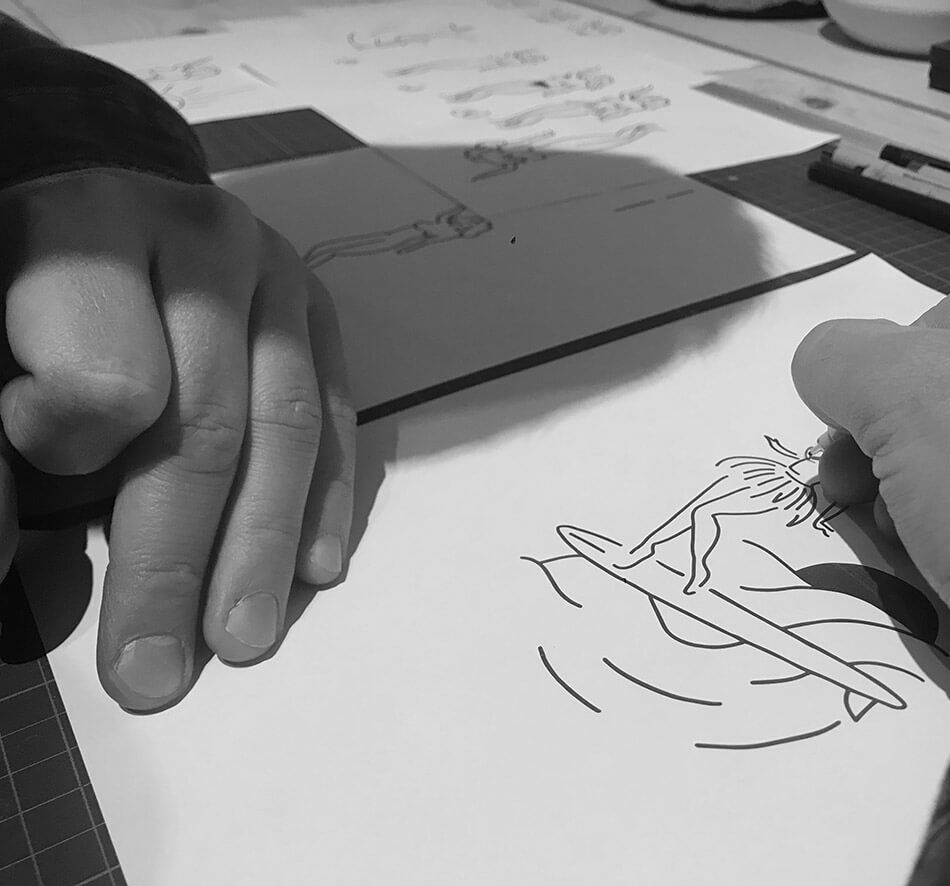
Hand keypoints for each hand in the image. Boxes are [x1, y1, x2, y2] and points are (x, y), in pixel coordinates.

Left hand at [0, 168, 355, 709]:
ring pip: (284, 427)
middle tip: (153, 671)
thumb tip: (15, 562)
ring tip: (240, 640)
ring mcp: (276, 278)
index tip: (39, 530)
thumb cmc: (25, 282)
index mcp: (90, 236)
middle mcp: (201, 244)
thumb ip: (2, 442)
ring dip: (260, 549)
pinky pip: (333, 415)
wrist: (103, 190)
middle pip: (206, 424)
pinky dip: (322, 500)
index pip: (109, 379)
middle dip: (175, 562)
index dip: (75, 462)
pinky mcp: (319, 311)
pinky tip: (310, 572)